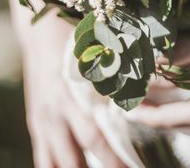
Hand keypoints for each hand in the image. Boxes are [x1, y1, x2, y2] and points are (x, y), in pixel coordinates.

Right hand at [22, 29, 127, 167]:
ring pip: (54, 165)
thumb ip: (118, 78)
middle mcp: (54, 114)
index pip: (93, 138)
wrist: (40, 35)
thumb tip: (153, 89)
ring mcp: (42, 123)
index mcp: (70, 96)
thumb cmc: (79, 41)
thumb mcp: (97, 56)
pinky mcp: (36, 126)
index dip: (113, 159)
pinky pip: (43, 160)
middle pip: (74, 160)